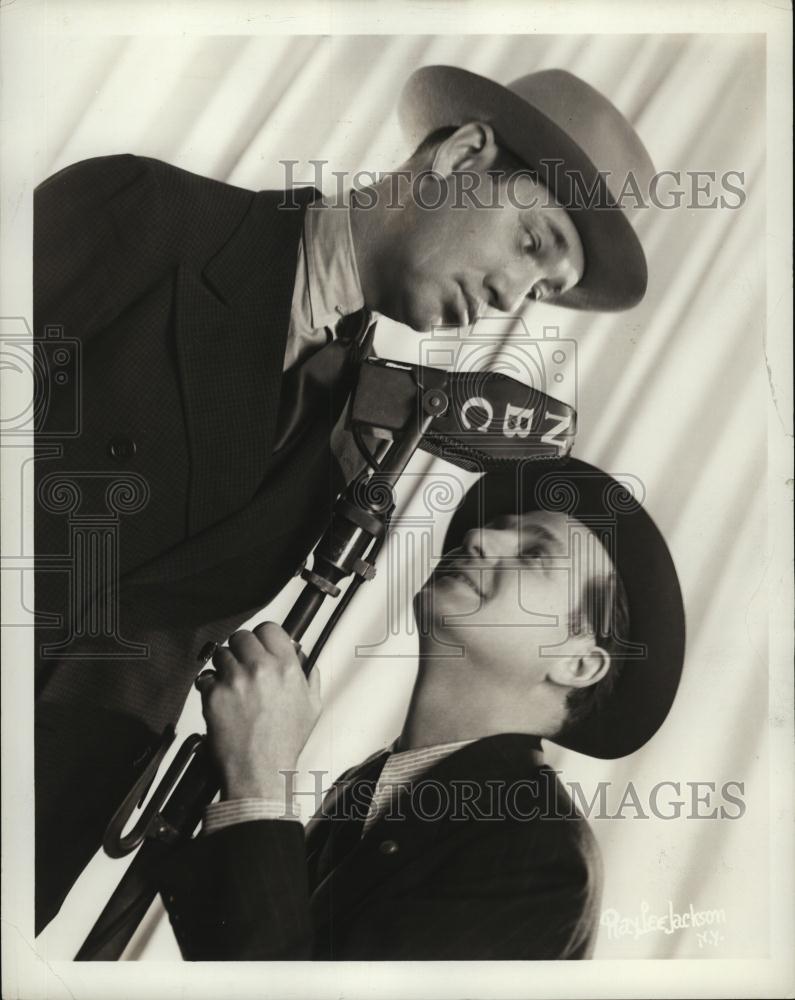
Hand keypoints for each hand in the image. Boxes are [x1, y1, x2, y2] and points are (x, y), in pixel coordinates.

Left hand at [196, 623, 320, 801]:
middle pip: (242, 636)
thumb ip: (311, 678)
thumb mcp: (312, 708)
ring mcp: (235, 681)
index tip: (259, 645)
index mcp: (286, 668)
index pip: (269, 628)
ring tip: (232, 686)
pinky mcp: (213, 695)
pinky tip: (221, 700)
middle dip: (241, 649)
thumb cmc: (284, 744)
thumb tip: (306, 661)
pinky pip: (204, 678)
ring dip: (224, 667)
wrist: (259, 773)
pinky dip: (209, 686)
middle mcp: (260, 669)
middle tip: (242, 666)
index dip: (263, 637)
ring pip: (221, 654)